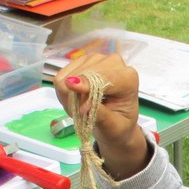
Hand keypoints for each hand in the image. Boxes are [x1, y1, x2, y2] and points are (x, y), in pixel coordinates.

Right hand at [52, 51, 149, 179]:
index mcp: (127, 76)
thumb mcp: (110, 127)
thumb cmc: (118, 129)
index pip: (98, 76)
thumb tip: (73, 87)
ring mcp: (97, 59)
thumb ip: (93, 108)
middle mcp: (114, 62)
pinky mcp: (83, 62)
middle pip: (80, 74)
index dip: (84, 89)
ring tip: (84, 108)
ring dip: (71, 95)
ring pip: (67, 73)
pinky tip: (78, 100)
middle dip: (77, 97)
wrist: (117, 129)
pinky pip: (61, 74)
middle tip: (84, 115)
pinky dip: (65, 91)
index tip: (75, 103)